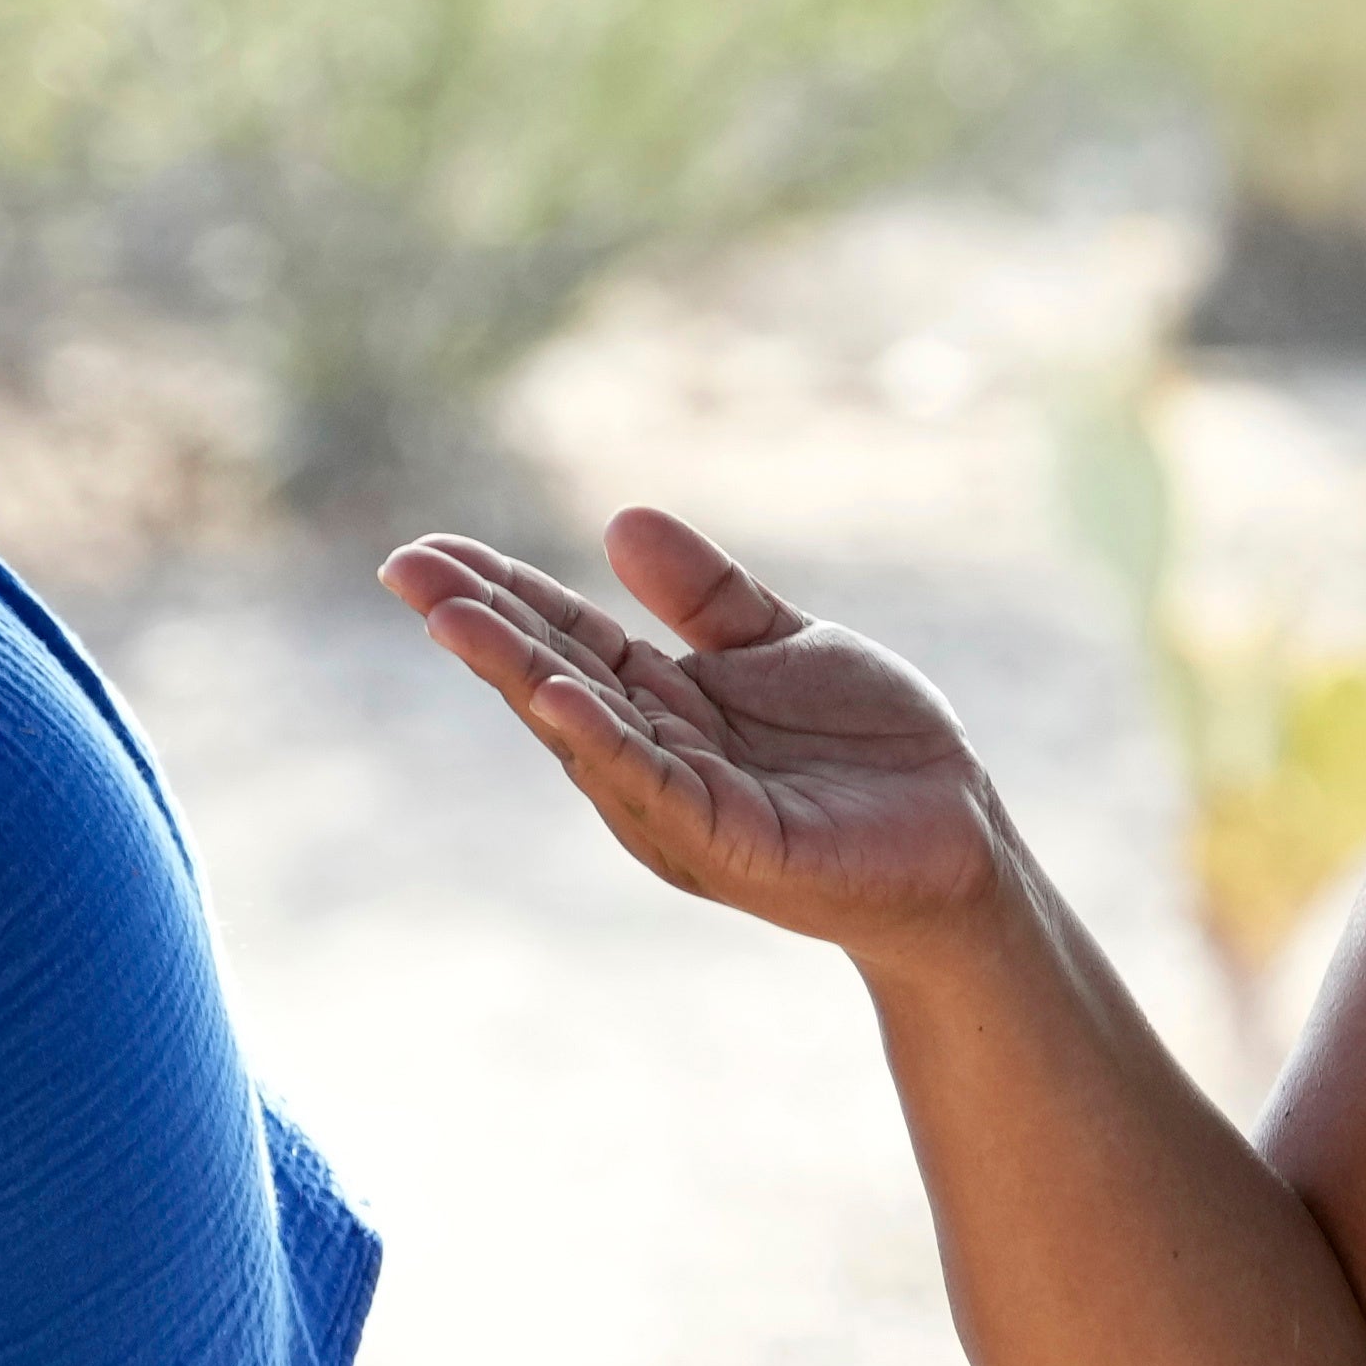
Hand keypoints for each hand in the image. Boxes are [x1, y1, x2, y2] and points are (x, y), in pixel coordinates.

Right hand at [383, 510, 1010, 955]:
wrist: (960, 837)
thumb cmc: (871, 748)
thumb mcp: (784, 644)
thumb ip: (707, 596)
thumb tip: (619, 522)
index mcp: (660, 707)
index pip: (563, 641)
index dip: (498, 597)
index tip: (426, 553)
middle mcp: (652, 761)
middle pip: (551, 681)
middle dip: (480, 626)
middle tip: (405, 570)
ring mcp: (684, 808)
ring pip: (585, 733)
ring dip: (518, 675)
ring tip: (454, 618)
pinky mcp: (732, 843)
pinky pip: (657, 788)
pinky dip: (604, 743)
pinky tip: (558, 696)